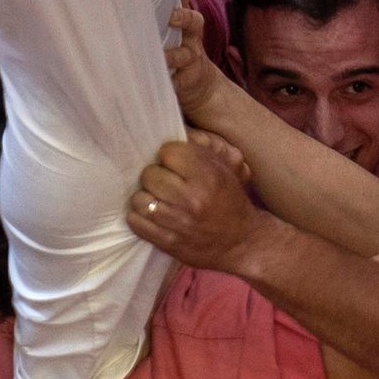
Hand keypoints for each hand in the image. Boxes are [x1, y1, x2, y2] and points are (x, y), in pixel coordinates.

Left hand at [128, 131, 267, 270]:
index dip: (169, 156)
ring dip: (146, 198)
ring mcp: (178, 222)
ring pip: (139, 198)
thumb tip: (167, 136)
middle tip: (165, 183)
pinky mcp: (168, 242)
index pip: (167, 152)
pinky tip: (152, 216)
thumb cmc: (230, 201)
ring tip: (157, 200)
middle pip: (149, 174)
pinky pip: (136, 222)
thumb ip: (197, 151)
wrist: (242, 242)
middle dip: (156, 177)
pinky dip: (140, 218)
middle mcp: (192, 198)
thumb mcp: (223, 169)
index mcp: (208, 175)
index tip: (174, 164)